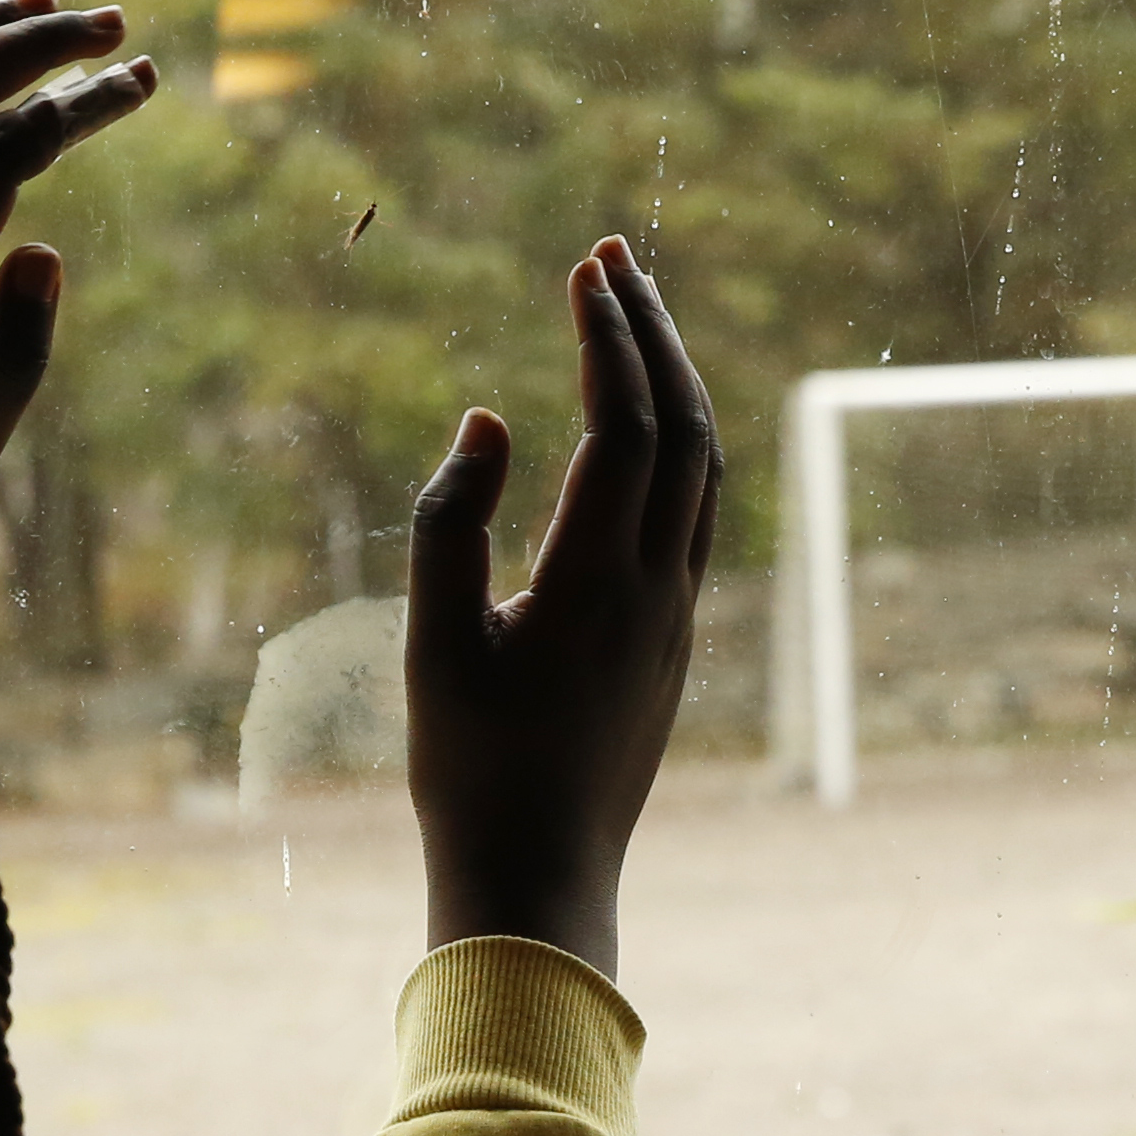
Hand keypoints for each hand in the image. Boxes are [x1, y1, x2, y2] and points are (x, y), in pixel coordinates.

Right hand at [407, 240, 720, 980]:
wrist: (542, 880)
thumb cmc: (472, 773)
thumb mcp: (432, 646)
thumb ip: (449, 525)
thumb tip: (488, 419)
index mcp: (596, 584)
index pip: (625, 426)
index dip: (610, 338)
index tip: (586, 264)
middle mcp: (657, 590)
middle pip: (682, 427)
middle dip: (651, 331)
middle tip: (612, 255)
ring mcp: (676, 615)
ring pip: (704, 468)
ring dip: (675, 381)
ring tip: (635, 316)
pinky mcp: (673, 640)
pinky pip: (698, 512)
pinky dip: (680, 441)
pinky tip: (647, 423)